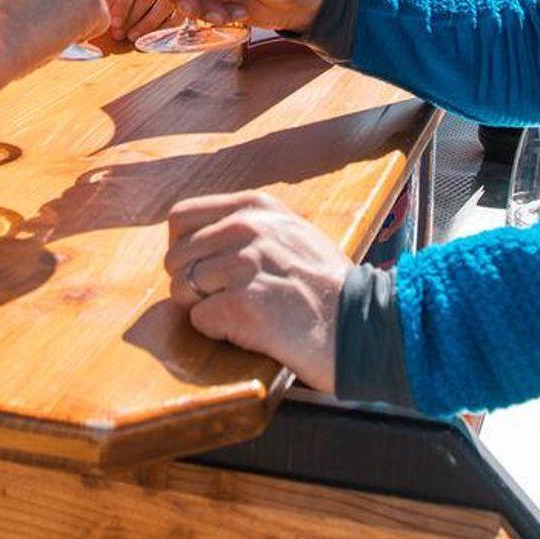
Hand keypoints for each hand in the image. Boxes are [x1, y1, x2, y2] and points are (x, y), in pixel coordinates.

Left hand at [107, 0, 182, 41]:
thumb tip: (113, 23)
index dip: (123, 4)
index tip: (115, 23)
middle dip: (133, 17)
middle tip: (122, 34)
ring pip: (164, 5)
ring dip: (147, 25)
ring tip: (133, 37)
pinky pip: (178, 14)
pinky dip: (164, 28)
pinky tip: (151, 36)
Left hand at [166, 191, 348, 393]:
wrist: (363, 324)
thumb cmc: (326, 286)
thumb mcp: (290, 232)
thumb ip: (246, 227)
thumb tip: (193, 239)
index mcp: (256, 206)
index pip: (181, 217)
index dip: (184, 247)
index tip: (203, 267)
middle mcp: (247, 227)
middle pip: (176, 256)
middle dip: (189, 284)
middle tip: (223, 299)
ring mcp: (245, 264)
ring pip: (182, 289)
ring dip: (203, 309)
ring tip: (240, 315)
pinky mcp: (243, 304)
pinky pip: (199, 319)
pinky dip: (216, 332)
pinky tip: (247, 330)